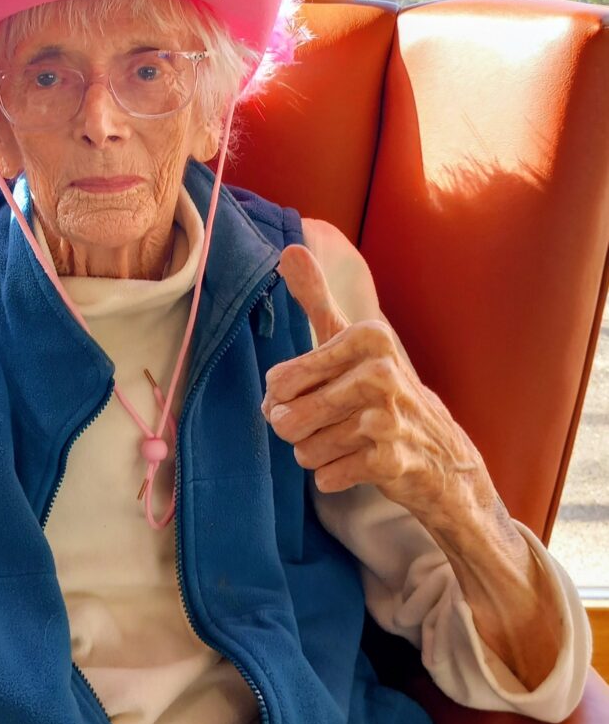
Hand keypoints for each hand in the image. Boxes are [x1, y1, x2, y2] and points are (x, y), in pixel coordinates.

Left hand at [261, 244, 488, 520]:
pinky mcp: (392, 461)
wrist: (444, 457)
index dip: (284, 397)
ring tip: (348, 442)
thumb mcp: (353, 340)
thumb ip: (317, 297)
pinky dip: (333, 476)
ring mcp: (389, 417)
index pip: (280, 380)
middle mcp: (382, 371)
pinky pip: (326, 475)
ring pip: (304, 448)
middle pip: (287, 416)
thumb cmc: (385, 392)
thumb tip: (289, 248)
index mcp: (368, 337)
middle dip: (296, 428)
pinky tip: (361, 464)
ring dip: (317, 453)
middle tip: (328, 423)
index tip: (312, 393)